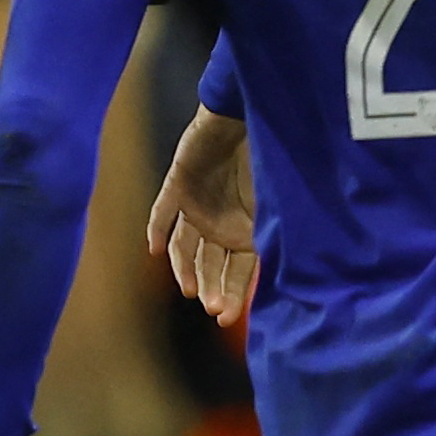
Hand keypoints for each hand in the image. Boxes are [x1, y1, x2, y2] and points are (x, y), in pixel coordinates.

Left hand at [146, 107, 258, 330]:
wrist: (248, 117)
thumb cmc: (272, 160)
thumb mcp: (278, 206)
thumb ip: (271, 236)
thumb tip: (281, 270)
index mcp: (248, 229)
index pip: (240, 270)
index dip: (233, 294)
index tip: (227, 318)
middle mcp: (221, 223)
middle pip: (213, 263)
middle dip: (213, 288)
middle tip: (213, 311)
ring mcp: (198, 206)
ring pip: (187, 245)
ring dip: (187, 268)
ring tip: (188, 290)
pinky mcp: (178, 186)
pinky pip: (163, 211)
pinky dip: (157, 228)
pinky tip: (154, 250)